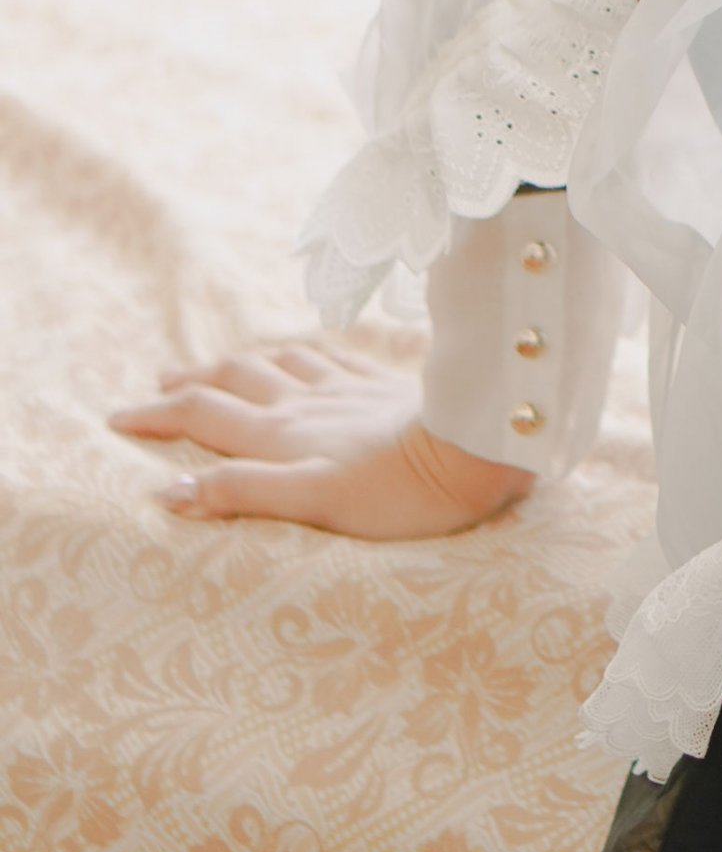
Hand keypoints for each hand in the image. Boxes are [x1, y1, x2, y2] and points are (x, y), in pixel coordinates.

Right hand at [109, 339, 536, 537]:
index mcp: (282, 434)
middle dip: (192, 380)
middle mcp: (306, 403)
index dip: (157, 415)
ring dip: (242, 360)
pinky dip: (304, 350)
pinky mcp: (385, 383)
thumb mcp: (311, 502)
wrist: (473, 449)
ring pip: (280, 361)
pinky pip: (332, 355)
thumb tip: (170, 492)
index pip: (203, 416)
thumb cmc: (396, 491)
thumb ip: (241, 493)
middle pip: (235, 378)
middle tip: (160, 380)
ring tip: (223, 360)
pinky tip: (311, 349)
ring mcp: (347, 388)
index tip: (117, 416)